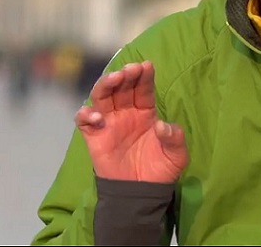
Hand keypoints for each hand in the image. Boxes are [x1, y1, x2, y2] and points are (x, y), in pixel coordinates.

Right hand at [75, 61, 188, 182]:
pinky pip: (84, 120)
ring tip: (115, 78)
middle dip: (125, 74)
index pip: (143, 88)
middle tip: (131, 69)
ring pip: (101, 96)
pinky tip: (97, 116)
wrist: (141, 193)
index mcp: (145, 112)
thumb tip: (162, 125)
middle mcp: (125, 112)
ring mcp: (108, 123)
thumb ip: (174, 139)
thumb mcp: (176, 156)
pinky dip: (86, 114)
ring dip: (106, 84)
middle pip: (121, 87)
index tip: (147, 66)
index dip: (144, 76)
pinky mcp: (94, 136)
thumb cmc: (160, 171)